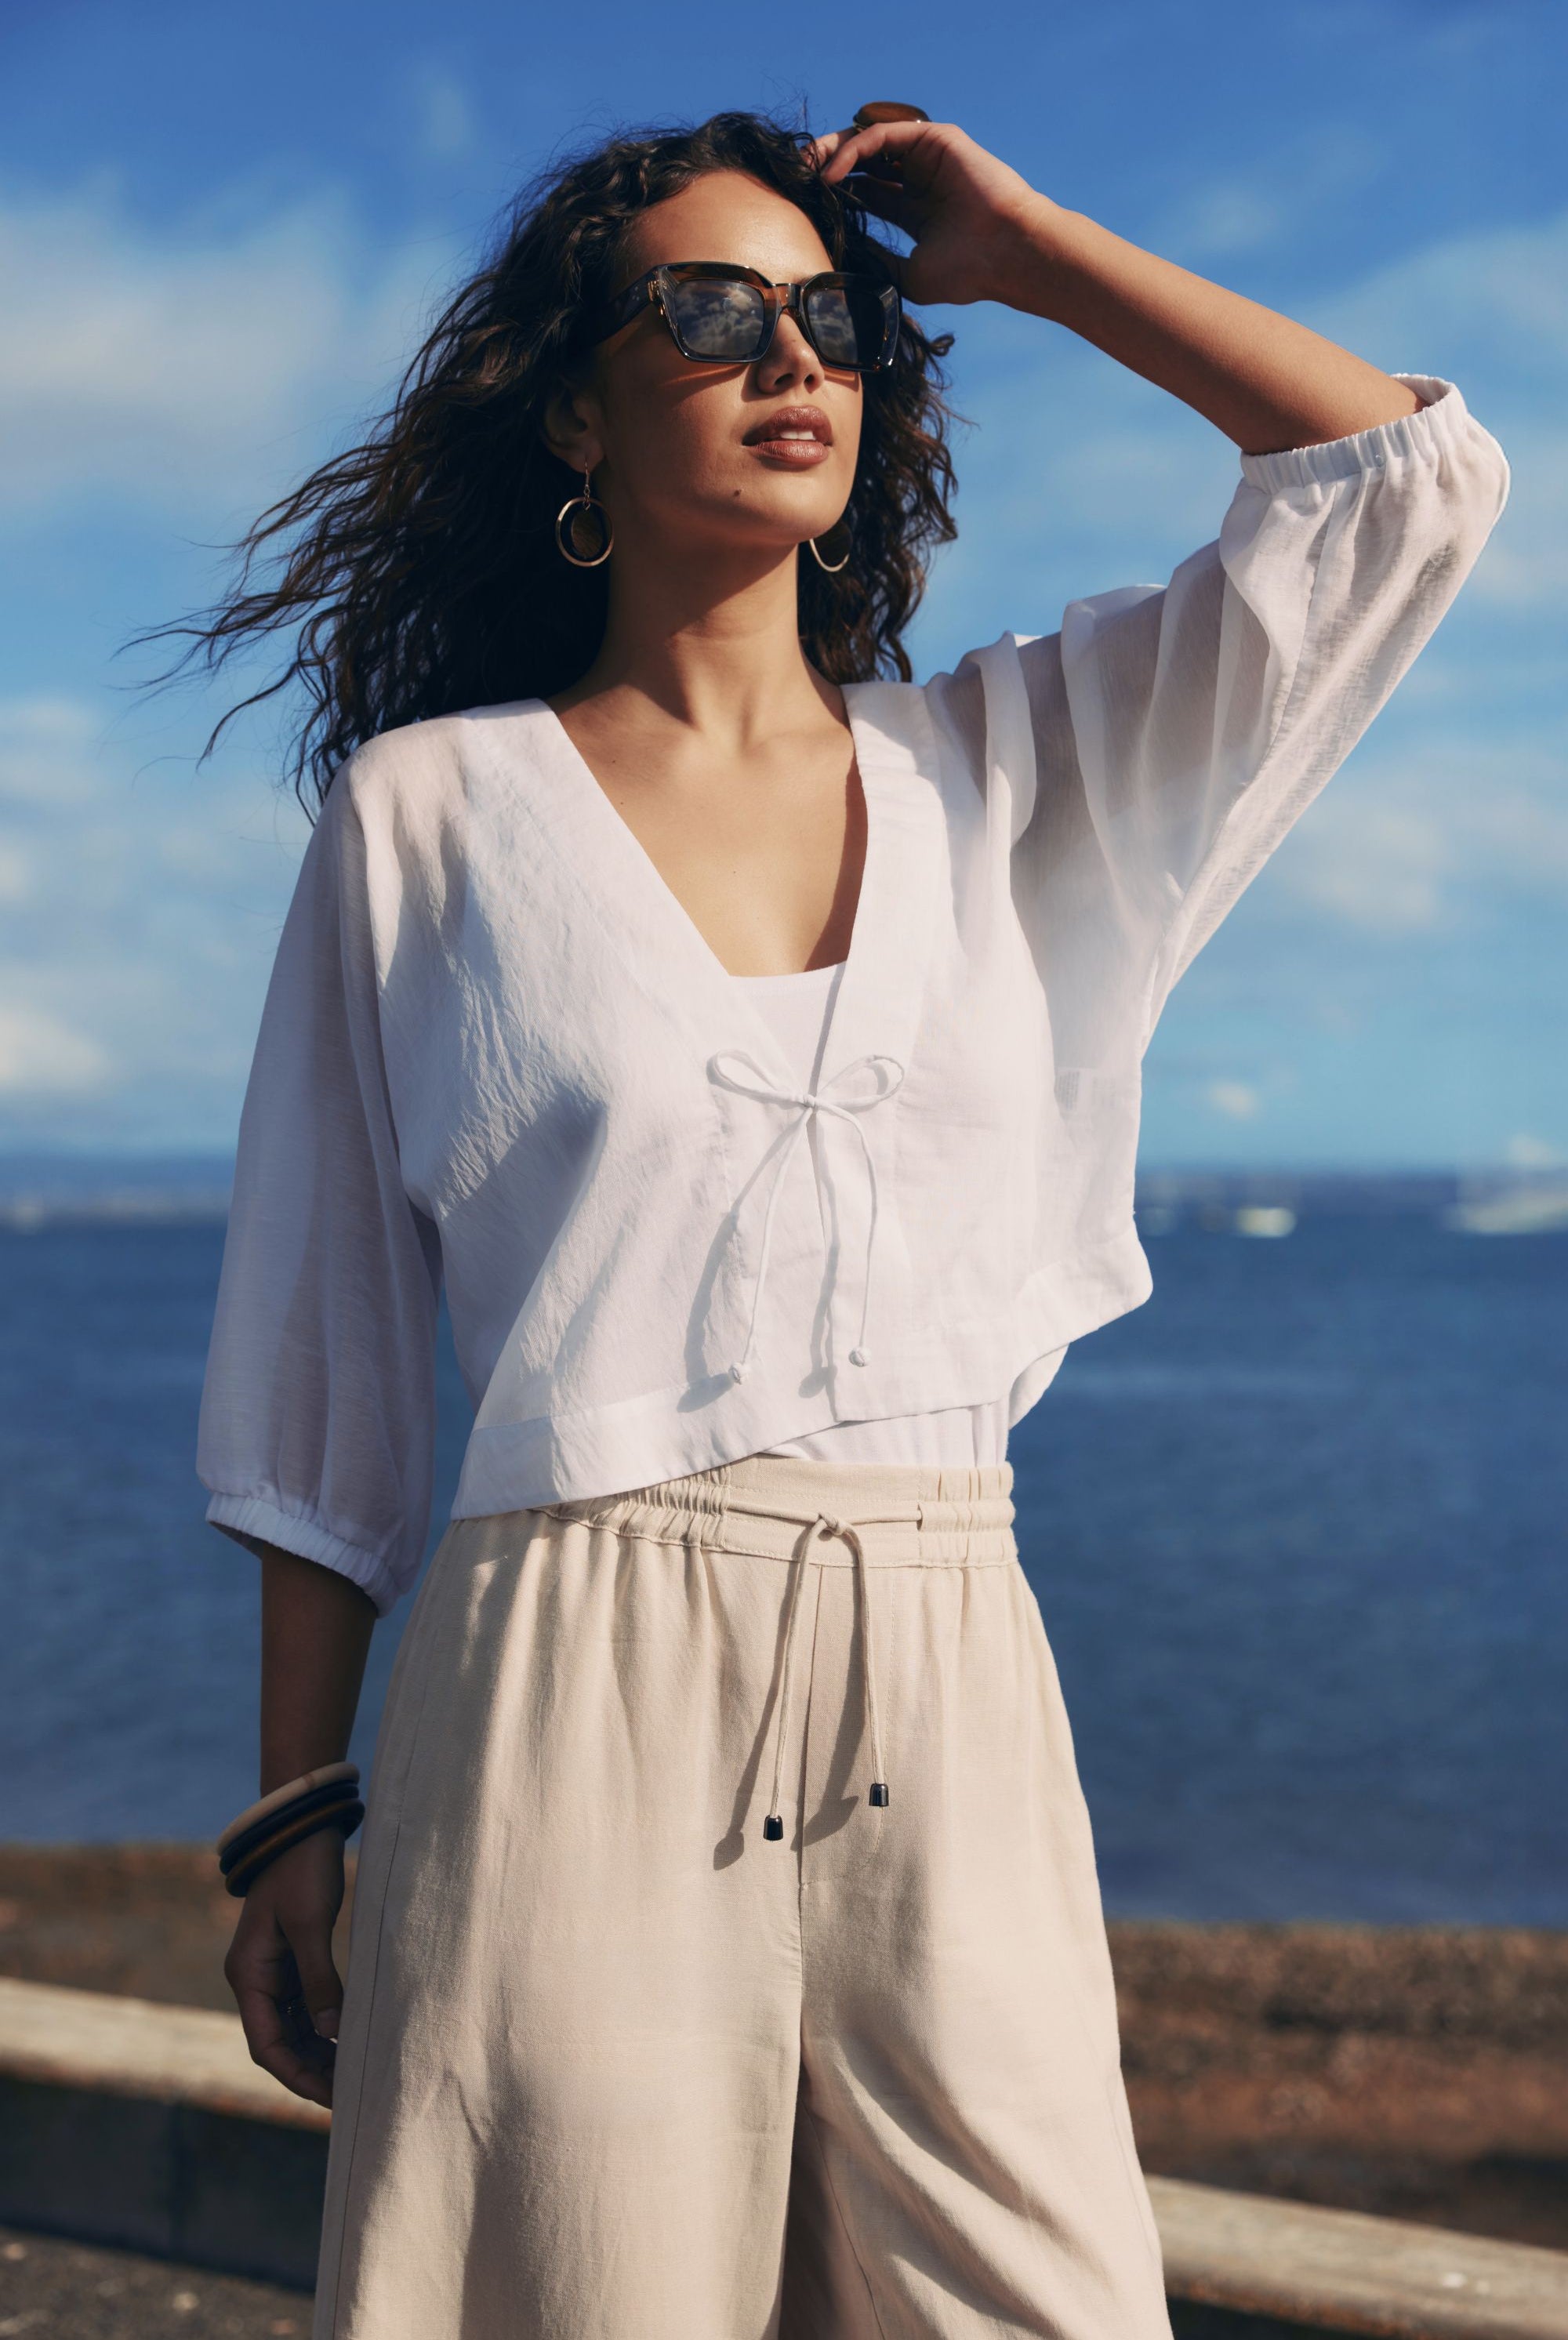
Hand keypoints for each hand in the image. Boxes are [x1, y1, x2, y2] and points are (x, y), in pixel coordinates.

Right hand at [224, 1825, 347, 2109]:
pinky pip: (303, 2006)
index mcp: (248, 1974)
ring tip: (351, 2073)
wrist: (301, 1828)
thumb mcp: (311, 1924)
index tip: (329, 2096)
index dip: (296, 2074)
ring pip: (292, 2027)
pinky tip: (347, 2038)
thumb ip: (319, 1979)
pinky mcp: (291, 1959)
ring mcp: (272, 1970)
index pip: (266, 2044)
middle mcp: (255, 1978)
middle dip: (309, 2070)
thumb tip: (332, 2033)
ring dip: (317, 2052)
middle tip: (349, 2093)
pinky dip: (322, 2026)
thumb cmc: (302, 1870)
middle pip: (278, 2041)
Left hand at [806, 116, 1052, 309]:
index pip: (865, 192)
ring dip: (832, 153)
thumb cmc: (967, 273)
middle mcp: (920, 179)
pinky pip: (881, 136)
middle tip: (795, 179)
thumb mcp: (907, 274)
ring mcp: (928, 157)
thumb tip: (840, 257)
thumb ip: (876, 260)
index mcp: (916, 210)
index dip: (834, 196)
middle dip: (826, 167)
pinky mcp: (934, 139)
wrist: (1006, 254)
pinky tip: (833, 173)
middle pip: (862, 163)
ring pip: (868, 142)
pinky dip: (853, 150)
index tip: (804, 206)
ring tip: (805, 172)